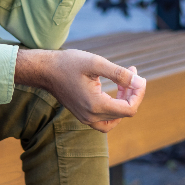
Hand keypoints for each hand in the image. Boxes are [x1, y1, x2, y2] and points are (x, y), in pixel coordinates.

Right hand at [15, 48, 146, 132]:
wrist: (45, 70)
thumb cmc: (68, 64)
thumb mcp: (95, 63)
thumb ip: (118, 73)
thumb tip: (139, 82)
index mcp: (96, 106)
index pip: (130, 109)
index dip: (139, 93)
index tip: (138, 75)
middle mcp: (91, 117)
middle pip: (124, 113)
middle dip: (132, 92)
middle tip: (130, 71)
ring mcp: (86, 119)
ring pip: (116, 118)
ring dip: (124, 101)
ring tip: (124, 82)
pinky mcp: (83, 116)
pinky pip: (105, 121)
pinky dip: (114, 109)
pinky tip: (114, 92)